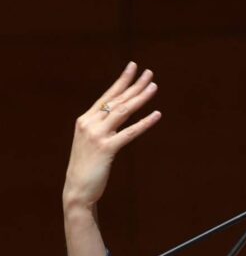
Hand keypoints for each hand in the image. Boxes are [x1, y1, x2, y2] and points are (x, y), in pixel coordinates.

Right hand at [63, 62, 160, 209]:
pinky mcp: (106, 148)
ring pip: (123, 111)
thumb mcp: (91, 141)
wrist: (77, 189)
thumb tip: (118, 115)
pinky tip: (157, 115)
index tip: (133, 67)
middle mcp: (89, 123)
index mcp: (86, 120)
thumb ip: (102, 127)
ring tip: (154, 87)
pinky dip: (145, 123)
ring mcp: (97, 135)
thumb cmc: (87, 166)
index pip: (107, 95)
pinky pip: (130, 132)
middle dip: (135, 85)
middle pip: (117, 99)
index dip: (121, 80)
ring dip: (141, 98)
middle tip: (150, 73)